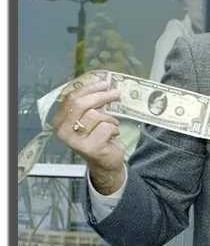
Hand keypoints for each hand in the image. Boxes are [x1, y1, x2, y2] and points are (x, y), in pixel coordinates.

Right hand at [51, 77, 126, 192]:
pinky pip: (105, 127)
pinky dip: (114, 129)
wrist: (106, 162)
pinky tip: (113, 134)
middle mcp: (62, 130)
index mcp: (60, 120)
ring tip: (112, 125)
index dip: (88, 89)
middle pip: (80, 104)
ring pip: (95, 115)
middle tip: (115, 93)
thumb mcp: (90, 119)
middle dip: (100, 96)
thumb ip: (89, 105)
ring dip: (110, 118)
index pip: (71, 98)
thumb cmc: (98, 137)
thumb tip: (101, 85)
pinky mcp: (89, 148)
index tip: (103, 83)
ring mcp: (74, 140)